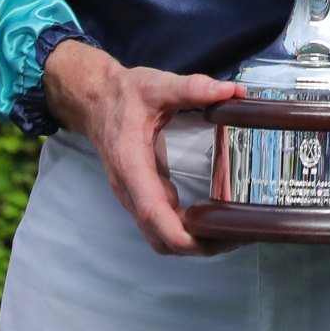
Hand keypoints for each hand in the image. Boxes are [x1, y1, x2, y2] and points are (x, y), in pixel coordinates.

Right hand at [42, 38, 244, 255]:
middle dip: (195, 245)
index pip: (152, 213)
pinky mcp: (142, 192)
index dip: (180, 235)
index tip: (209, 241)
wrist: (94, 99)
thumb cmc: (123, 95)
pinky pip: (162, 222)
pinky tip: (212, 218)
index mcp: (131, 164)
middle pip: (159, 236)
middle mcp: (130, 188)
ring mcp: (134, 194)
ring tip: (229, 233)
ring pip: (160, 235)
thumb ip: (192, 88)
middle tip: (235, 236)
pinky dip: (185, 228)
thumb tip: (231, 91)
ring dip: (191, 241)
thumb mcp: (156, 85)